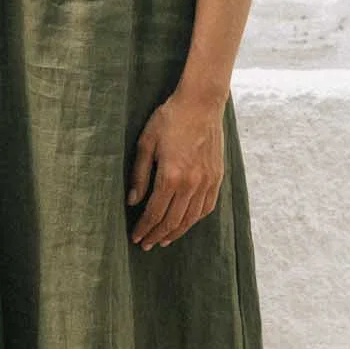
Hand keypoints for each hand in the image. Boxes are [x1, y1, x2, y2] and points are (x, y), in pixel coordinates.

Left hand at [127, 88, 224, 249]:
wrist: (201, 103)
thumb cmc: (169, 119)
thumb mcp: (146, 144)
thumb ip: (140, 175)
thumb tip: (132, 202)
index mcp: (171, 176)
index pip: (155, 213)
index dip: (144, 228)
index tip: (136, 237)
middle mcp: (192, 183)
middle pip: (172, 220)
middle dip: (157, 235)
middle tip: (146, 244)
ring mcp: (207, 182)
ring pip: (191, 218)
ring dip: (175, 232)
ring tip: (163, 240)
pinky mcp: (217, 177)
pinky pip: (207, 207)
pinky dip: (194, 220)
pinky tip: (185, 223)